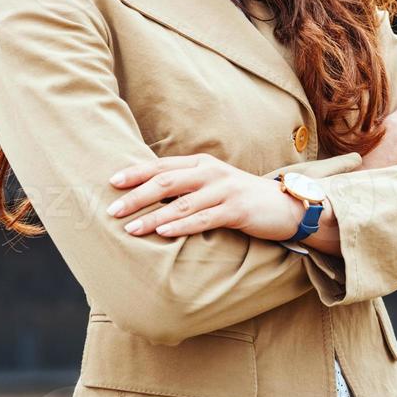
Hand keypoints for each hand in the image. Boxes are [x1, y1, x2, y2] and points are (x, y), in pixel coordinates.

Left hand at [107, 153, 310, 241]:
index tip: (111, 182)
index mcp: (201, 163)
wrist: (285, 206)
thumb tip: (148, 195)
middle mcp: (211, 172)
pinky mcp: (236, 209)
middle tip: (112, 209)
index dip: (136, 173)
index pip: (162, 165)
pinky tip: (163, 232)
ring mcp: (224, 190)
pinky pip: (203, 218)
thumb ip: (186, 185)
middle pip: (166, 181)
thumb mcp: (212, 185)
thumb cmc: (241, 198)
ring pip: (181, 202)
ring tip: (130, 228)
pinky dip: (181, 225)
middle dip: (136, 195)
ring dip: (153, 216)